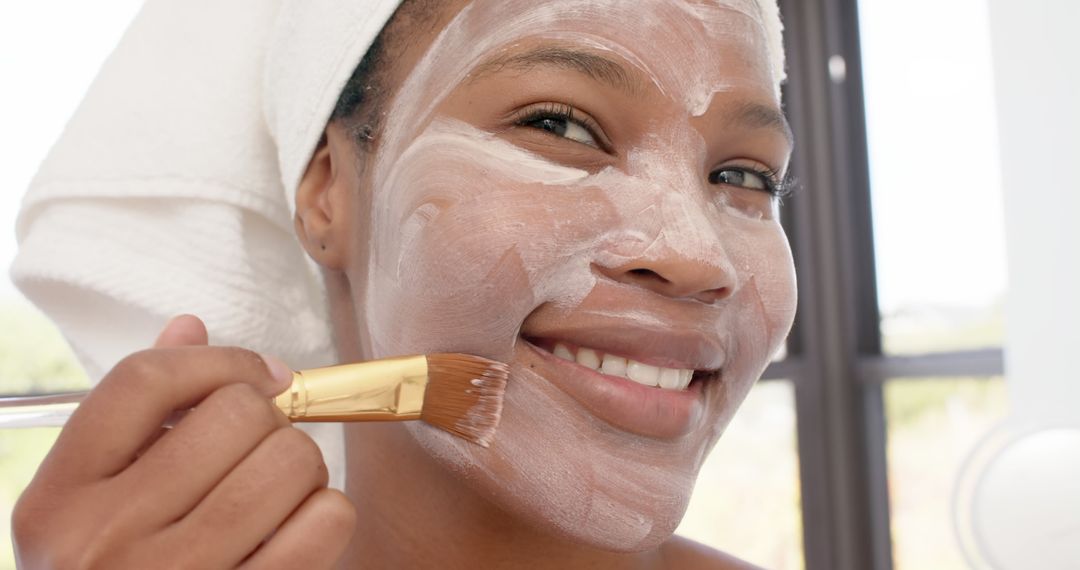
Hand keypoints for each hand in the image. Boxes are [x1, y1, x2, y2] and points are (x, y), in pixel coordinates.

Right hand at [11, 315, 355, 568]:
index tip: (258, 375)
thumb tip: (189, 329)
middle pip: (237, 414)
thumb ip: (135, 417)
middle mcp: (107, 539)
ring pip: (290, 460)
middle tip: (258, 451)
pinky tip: (298, 529)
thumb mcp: (86, 506)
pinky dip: (327, 514)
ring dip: (300, 467)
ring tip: (275, 492)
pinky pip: (325, 522)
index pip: (146, 381)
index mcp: (60, 499)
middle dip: (268, 420)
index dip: (220, 360)